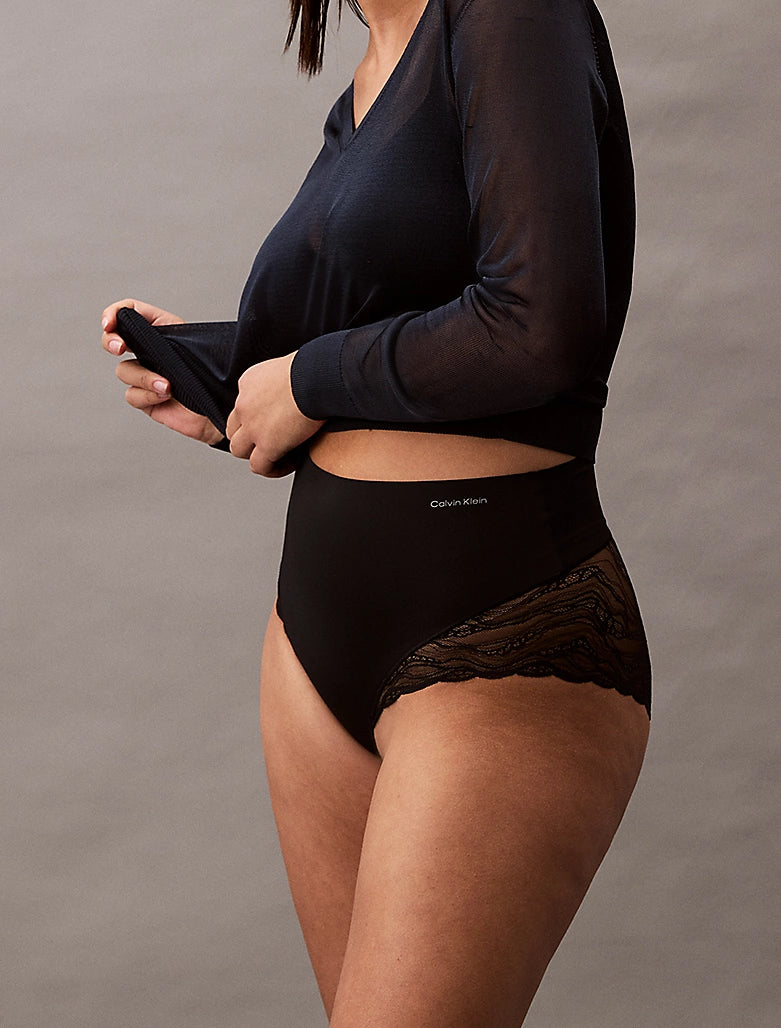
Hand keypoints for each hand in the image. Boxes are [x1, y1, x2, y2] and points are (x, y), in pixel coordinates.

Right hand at [101, 298, 222, 445]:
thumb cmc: (217, 376)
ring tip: (168, 386)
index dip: (114, 313)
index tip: (109, 323)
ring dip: (144, 377)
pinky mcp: (146, 399)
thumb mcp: (199, 345)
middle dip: (110, 340)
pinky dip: (147, 395)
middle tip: (119, 347)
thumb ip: (176, 332)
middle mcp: (150, 351)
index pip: (130, 312)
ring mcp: (145, 375)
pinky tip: (166, 396)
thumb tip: (153, 325)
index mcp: (162, 330)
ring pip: (124, 371)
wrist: (225, 409)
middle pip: (113, 339)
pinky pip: (133, 395)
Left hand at [226, 354, 324, 476]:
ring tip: (278, 456)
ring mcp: (252, 427)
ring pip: (239, 450)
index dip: (254, 417)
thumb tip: (299, 386)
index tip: (273, 422)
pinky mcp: (267, 445)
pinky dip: (272, 469)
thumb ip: (284, 380)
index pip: (241, 406)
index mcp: (248, 383)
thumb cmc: (314, 368)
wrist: (317, 377)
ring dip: (256, 454)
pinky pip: (259, 466)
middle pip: (234, 429)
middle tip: (270, 441)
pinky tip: (289, 463)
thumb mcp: (289, 367)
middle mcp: (244, 405)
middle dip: (248, 438)